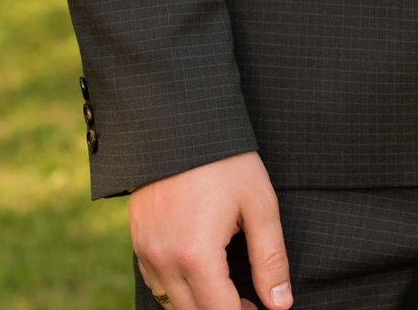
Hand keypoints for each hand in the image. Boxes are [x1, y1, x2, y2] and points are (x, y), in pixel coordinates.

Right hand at [129, 149, 291, 309]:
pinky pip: (155, 283)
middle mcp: (163, 260)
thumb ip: (271, 259)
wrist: (178, 124)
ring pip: (171, 303)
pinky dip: (177, 290)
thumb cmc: (226, 162)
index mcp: (196, 255)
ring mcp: (145, 252)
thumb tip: (281, 304)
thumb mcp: (260, 206)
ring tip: (229, 292)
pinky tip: (201, 276)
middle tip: (250, 303)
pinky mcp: (136, 242)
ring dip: (199, 304)